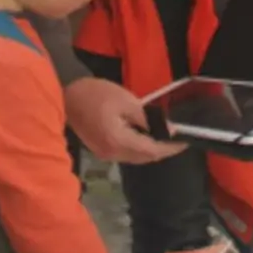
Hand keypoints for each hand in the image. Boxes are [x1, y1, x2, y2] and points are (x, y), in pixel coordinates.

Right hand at [64, 77, 185, 164]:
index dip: (171, 148)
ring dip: (151, 150)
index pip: (152, 150)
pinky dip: (139, 148)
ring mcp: (106, 155)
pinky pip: (126, 154)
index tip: (186, 141)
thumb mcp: (126, 100)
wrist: (66, 96)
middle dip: (163, 150)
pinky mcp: (101, 150)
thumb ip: (146, 118)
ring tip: (165, 138)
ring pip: (136, 158)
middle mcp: (114, 154)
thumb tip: (164, 128)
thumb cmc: (96, 93)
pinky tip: (145, 137)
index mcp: (120, 142)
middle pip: (145, 158)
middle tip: (178, 139)